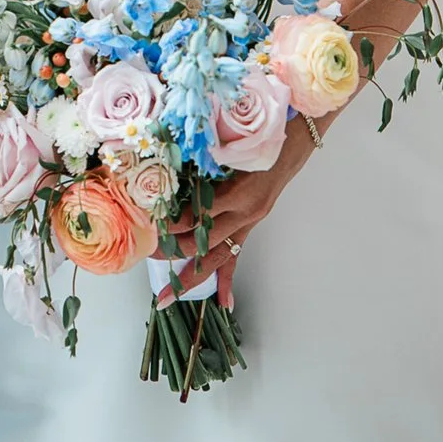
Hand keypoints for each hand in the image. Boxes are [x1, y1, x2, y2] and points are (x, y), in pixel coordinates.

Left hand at [152, 116, 329, 307]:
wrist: (293, 142)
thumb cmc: (262, 138)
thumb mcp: (230, 148)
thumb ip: (202, 162)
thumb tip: (167, 174)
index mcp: (240, 192)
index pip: (199, 216)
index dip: (174, 223)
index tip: (152, 226)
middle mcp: (245, 212)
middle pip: (204, 241)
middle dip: (173, 251)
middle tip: (149, 255)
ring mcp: (250, 221)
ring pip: (217, 257)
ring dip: (192, 276)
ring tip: (170, 296)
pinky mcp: (250, 225)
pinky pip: (236, 257)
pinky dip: (228, 280)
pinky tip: (224, 303)